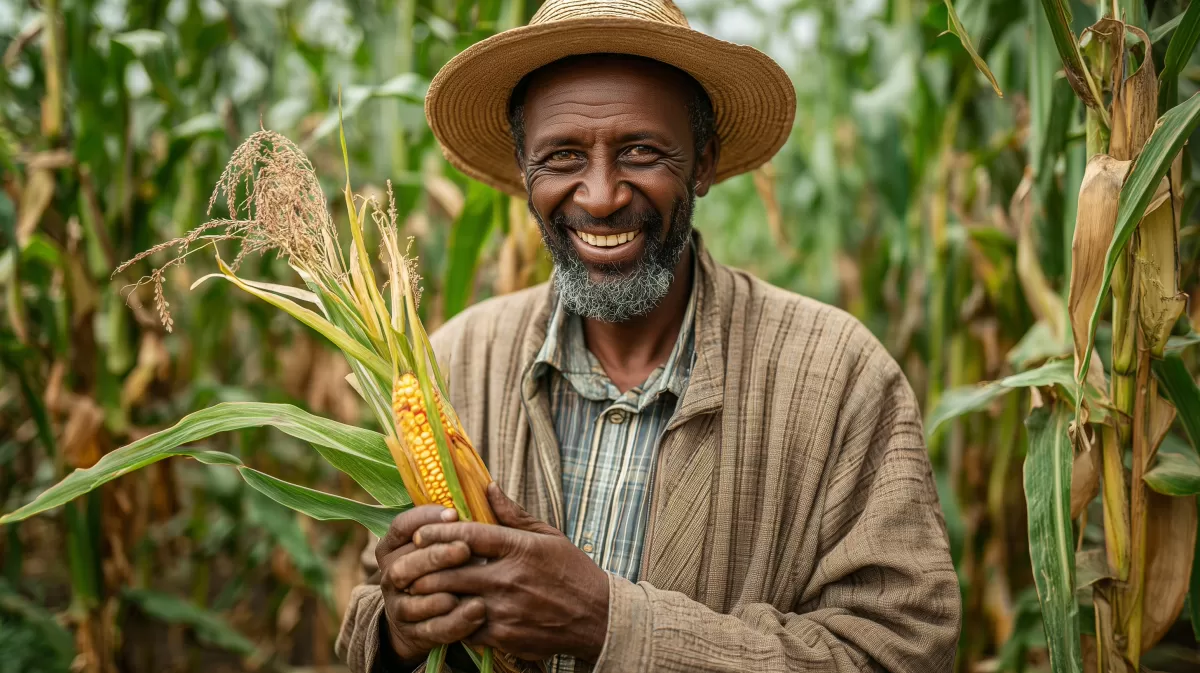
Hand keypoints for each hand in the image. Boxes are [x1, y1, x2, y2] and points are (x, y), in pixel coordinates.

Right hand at [376, 505, 486, 661]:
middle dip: (434, 556)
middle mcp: (390, 574)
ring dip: (442, 591)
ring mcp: (398, 605)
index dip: (424, 519)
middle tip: (464, 550)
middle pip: (403, 563)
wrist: (433, 618)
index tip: (453, 513)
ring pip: (412, 598)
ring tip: (472, 585)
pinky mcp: (413, 633)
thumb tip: (492, 487)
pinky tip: (478, 611)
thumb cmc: (452, 567)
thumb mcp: (458, 541)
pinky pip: (431, 629)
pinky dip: (454, 622)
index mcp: (395, 546)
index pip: (402, 527)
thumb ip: (473, 519)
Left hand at [409, 483, 609, 661]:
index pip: (468, 535)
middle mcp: (509, 578)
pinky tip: (447, 614)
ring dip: (433, 597)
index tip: (419, 533)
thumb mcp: (549, 536)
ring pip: (453, 602)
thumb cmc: (573, 571)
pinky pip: (466, 629)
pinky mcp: (506, 636)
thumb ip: (514, 514)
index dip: (437, 532)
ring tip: (418, 592)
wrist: (598, 618)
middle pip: (451, 571)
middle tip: (408, 567)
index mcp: (520, 548)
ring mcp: (506, 609)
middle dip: (423, 569)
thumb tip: (488, 487)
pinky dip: (453, 621)